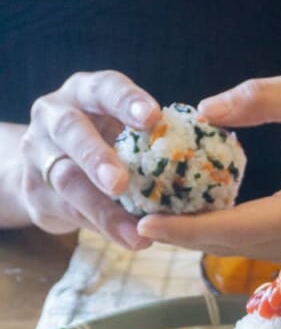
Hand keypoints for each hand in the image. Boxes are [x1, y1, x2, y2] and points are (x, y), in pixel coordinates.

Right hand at [20, 70, 159, 248]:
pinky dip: (102, 227)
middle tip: (120, 183)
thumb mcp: (119, 128)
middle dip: (96, 157)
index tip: (153, 117)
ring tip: (135, 233)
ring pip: (66, 179)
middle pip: (70, 130)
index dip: (126, 101)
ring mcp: (38, 153)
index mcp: (84, 93)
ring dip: (102, 208)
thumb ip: (146, 140)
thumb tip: (199, 164)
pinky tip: (128, 240)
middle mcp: (54, 116)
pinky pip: (69, 212)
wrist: (45, 166)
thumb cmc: (102, 140)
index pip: (104, 88)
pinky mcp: (35, 192)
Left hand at [137, 74, 280, 260]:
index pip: (242, 226)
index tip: (147, 222)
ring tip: (149, 219)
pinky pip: (244, 248)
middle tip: (135, 220)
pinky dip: (212, 236)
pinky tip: (181, 220)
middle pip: (233, 246)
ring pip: (235, 251)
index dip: (192, 229)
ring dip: (193, 239)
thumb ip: (260, 97)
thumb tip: (203, 111)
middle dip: (182, 237)